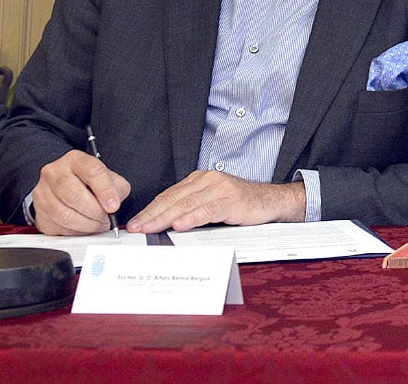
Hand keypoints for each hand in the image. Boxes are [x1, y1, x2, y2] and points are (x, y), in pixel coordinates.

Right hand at [31, 150, 130, 235]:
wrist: (66, 184)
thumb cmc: (90, 181)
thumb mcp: (109, 177)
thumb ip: (116, 188)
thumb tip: (113, 205)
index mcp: (75, 160)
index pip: (92, 172)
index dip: (105, 191)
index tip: (113, 206)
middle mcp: (54, 173)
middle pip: (74, 195)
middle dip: (95, 212)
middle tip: (107, 219)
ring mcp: (42, 193)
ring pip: (64, 215)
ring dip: (86, 225)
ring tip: (98, 225)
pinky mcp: (38, 212)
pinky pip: (57, 227)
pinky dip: (75, 232)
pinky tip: (84, 228)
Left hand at [126, 170, 305, 232]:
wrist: (271, 200)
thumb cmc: (241, 204)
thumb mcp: (211, 204)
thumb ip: (190, 209)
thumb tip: (163, 224)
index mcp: (201, 179)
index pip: (169, 195)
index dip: (150, 209)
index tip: (135, 223)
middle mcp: (209, 180)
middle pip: (174, 199)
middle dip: (152, 215)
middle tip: (136, 228)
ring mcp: (221, 188)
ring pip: (187, 204)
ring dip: (165, 218)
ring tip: (150, 228)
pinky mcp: (232, 200)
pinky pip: (208, 210)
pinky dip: (193, 218)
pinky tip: (180, 225)